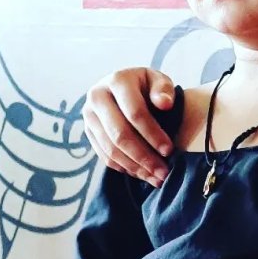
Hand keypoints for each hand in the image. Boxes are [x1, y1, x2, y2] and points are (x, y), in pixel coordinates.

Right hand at [82, 66, 177, 184]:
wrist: (123, 88)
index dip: (152, 134)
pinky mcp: (88, 132)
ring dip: (135, 167)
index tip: (169, 150)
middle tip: (163, 172)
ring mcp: (89, 116)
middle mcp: (97, 97)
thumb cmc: (146, 86)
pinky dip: (125, 168)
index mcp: (117, 81)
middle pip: (120, 134)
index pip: (135, 113)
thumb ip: (164, 89)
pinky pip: (104, 156)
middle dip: (144, 156)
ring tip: (156, 177)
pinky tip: (143, 174)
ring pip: (111, 149)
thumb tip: (164, 104)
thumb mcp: (158, 80)